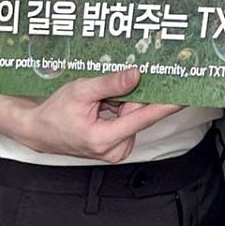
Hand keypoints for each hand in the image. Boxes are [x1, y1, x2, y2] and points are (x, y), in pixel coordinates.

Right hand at [14, 67, 181, 161]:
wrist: (40, 131)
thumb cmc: (56, 113)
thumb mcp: (81, 91)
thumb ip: (110, 84)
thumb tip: (136, 75)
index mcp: (104, 138)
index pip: (143, 118)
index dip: (165, 106)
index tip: (184, 97)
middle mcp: (114, 149)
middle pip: (138, 114)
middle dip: (129, 97)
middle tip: (110, 90)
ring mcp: (117, 150)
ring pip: (134, 117)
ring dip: (123, 104)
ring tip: (100, 103)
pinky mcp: (117, 147)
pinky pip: (128, 122)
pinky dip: (120, 111)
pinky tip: (104, 108)